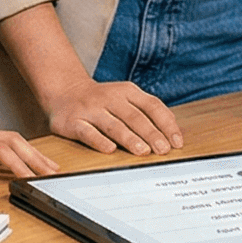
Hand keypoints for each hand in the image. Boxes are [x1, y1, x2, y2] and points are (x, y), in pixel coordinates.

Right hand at [41, 77, 183, 156]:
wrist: (65, 91)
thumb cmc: (102, 100)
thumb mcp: (126, 98)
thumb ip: (147, 111)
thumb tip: (173, 133)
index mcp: (127, 91)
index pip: (152, 105)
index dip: (166, 124)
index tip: (177, 142)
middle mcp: (110, 98)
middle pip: (134, 117)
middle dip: (151, 134)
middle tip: (163, 150)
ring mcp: (91, 109)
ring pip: (113, 125)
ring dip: (129, 139)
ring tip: (143, 151)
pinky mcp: (73, 122)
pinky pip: (87, 132)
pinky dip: (99, 141)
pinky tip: (110, 150)